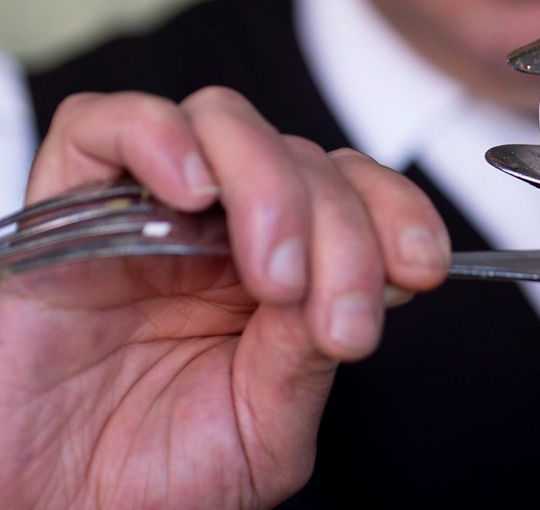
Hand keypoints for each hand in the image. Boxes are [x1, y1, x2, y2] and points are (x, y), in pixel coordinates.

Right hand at [0, 87, 450, 507]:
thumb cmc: (146, 483)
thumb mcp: (264, 428)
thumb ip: (307, 355)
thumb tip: (359, 286)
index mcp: (277, 273)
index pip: (355, 192)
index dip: (398, 212)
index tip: (420, 267)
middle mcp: (218, 231)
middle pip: (304, 158)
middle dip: (344, 231)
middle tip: (335, 316)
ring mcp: (144, 214)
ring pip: (226, 121)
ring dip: (272, 188)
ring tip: (273, 277)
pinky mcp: (63, 209)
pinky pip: (106, 125)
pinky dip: (160, 139)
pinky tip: (190, 193)